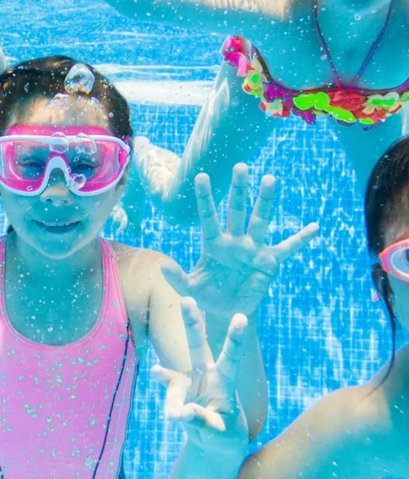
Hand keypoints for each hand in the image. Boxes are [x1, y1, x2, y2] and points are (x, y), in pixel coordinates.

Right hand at [153, 298, 248, 461]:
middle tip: (187, 299)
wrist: (211, 440)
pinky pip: (167, 390)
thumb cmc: (224, 433)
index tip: (241, 317)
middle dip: (191, 322)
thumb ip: (205, 422)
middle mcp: (205, 374)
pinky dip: (167, 397)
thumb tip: (184, 412)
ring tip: (175, 416)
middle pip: (197, 345)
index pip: (231, 357)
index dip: (235, 338)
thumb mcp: (221, 433)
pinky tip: (164, 391)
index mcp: (224, 380)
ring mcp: (188, 381)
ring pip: (175, 375)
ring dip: (167, 381)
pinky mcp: (175, 391)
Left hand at [164, 163, 317, 318]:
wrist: (229, 311)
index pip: (208, 216)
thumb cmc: (207, 295)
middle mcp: (234, 240)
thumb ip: (177, 278)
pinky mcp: (270, 262)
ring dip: (266, 200)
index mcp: (213, 243)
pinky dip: (301, 239)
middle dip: (239, 189)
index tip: (200, 175)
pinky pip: (288, 248)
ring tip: (270, 179)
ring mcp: (253, 248)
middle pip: (236, 210)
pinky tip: (315, 227)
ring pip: (261, 220)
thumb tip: (163, 266)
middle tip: (240, 166)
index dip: (205, 197)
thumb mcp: (190, 290)